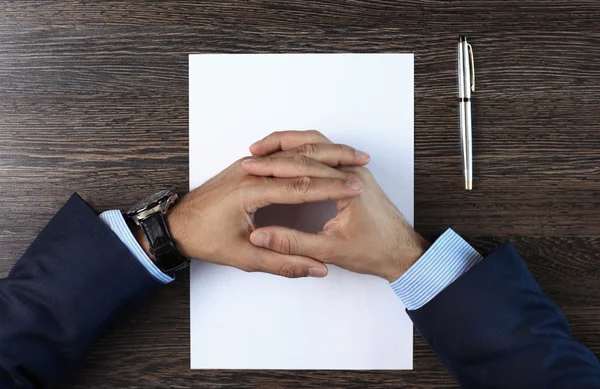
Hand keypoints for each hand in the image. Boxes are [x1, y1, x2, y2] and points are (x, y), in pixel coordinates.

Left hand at [159, 135, 369, 278]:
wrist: (176, 224)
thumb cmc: (205, 240)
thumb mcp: (244, 258)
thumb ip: (283, 263)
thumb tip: (317, 268)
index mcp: (249, 192)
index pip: (300, 186)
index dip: (331, 187)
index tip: (356, 188)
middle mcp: (249, 172)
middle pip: (300, 162)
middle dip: (333, 165)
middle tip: (362, 166)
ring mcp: (246, 165)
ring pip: (291, 152)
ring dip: (322, 153)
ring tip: (351, 155)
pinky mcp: (245, 166)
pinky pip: (280, 153)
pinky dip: (304, 152)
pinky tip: (321, 154)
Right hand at [244, 130, 430, 281]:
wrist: (402, 253)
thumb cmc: (375, 251)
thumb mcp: (329, 250)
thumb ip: (293, 243)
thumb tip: (261, 236)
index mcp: (348, 183)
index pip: (304, 164)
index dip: (272, 166)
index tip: (248, 167)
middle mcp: (353, 170)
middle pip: (310, 144)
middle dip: (277, 147)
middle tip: (251, 154)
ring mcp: (354, 170)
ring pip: (317, 144)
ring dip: (290, 144)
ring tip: (262, 150)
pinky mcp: (352, 175)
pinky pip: (323, 154)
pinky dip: (302, 151)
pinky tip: (285, 159)